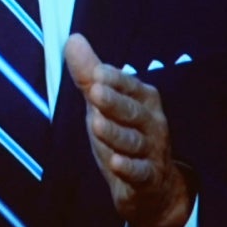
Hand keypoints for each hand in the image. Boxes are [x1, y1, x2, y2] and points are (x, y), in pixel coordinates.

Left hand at [66, 33, 191, 226]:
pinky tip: (116, 163)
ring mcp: (151, 152)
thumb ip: (89, 75)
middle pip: (132, 112)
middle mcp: (152, 123)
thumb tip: (73, 38)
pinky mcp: (147, 178)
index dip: (115, 80)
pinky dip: (129, 168)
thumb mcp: (105, 106)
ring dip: (115, 133)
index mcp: (143, 101)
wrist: (153, 187)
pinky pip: (139, 172)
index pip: (130, 86)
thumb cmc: (125, 137)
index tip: (97, 72)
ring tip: (96, 124)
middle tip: (94, 91)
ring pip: (133, 141)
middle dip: (114, 102)